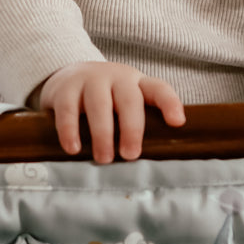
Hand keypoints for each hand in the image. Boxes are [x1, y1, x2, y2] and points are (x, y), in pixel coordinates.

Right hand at [31, 62, 185, 163]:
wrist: (65, 76)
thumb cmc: (104, 100)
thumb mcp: (123, 103)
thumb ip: (135, 124)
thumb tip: (149, 166)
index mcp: (137, 83)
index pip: (158, 89)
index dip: (170, 104)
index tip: (177, 123)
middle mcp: (116, 77)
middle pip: (129, 99)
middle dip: (131, 128)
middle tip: (130, 155)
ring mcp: (90, 80)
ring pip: (99, 103)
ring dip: (102, 133)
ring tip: (104, 159)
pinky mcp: (65, 88)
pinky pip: (68, 109)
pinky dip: (70, 130)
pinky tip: (73, 148)